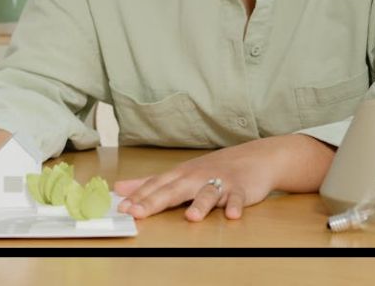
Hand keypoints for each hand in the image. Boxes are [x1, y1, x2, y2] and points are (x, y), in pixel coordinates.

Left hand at [115, 134, 334, 220]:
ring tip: (191, 217)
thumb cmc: (214, 168)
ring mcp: (220, 182)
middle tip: (138, 212)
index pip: (156, 186)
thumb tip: (120, 188)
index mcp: (181, 175)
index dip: (139, 197)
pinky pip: (239, 199)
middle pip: (175, 190)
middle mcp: (197, 177)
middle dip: (156, 201)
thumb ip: (150, 183)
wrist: (254, 158)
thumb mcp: (180, 174)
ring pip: (208, 194)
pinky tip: (232, 215)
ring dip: (200, 205)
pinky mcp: (241, 189)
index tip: (122, 208)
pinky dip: (236, 206)